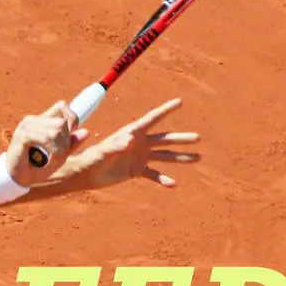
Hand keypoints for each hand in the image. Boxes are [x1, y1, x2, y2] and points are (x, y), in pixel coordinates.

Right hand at [3, 101, 87, 185]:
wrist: (15, 179)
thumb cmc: (34, 168)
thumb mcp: (58, 157)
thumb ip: (71, 144)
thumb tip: (86, 132)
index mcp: (41, 121)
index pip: (63, 107)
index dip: (72, 120)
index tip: (69, 139)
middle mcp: (33, 120)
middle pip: (62, 122)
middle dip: (65, 143)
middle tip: (57, 157)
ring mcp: (27, 125)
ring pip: (57, 130)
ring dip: (59, 150)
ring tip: (50, 160)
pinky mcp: (23, 135)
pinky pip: (47, 138)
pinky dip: (53, 151)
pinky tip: (47, 160)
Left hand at [62, 99, 200, 190]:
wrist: (87, 173)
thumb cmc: (93, 158)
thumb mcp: (104, 151)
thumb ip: (117, 145)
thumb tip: (131, 140)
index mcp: (132, 132)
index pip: (153, 118)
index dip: (166, 110)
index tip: (180, 101)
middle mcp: (140, 143)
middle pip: (165, 139)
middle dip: (181, 139)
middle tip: (198, 137)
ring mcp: (140, 157)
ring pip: (165, 156)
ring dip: (181, 157)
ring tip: (198, 158)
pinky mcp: (137, 171)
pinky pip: (154, 174)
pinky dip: (163, 179)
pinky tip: (173, 184)